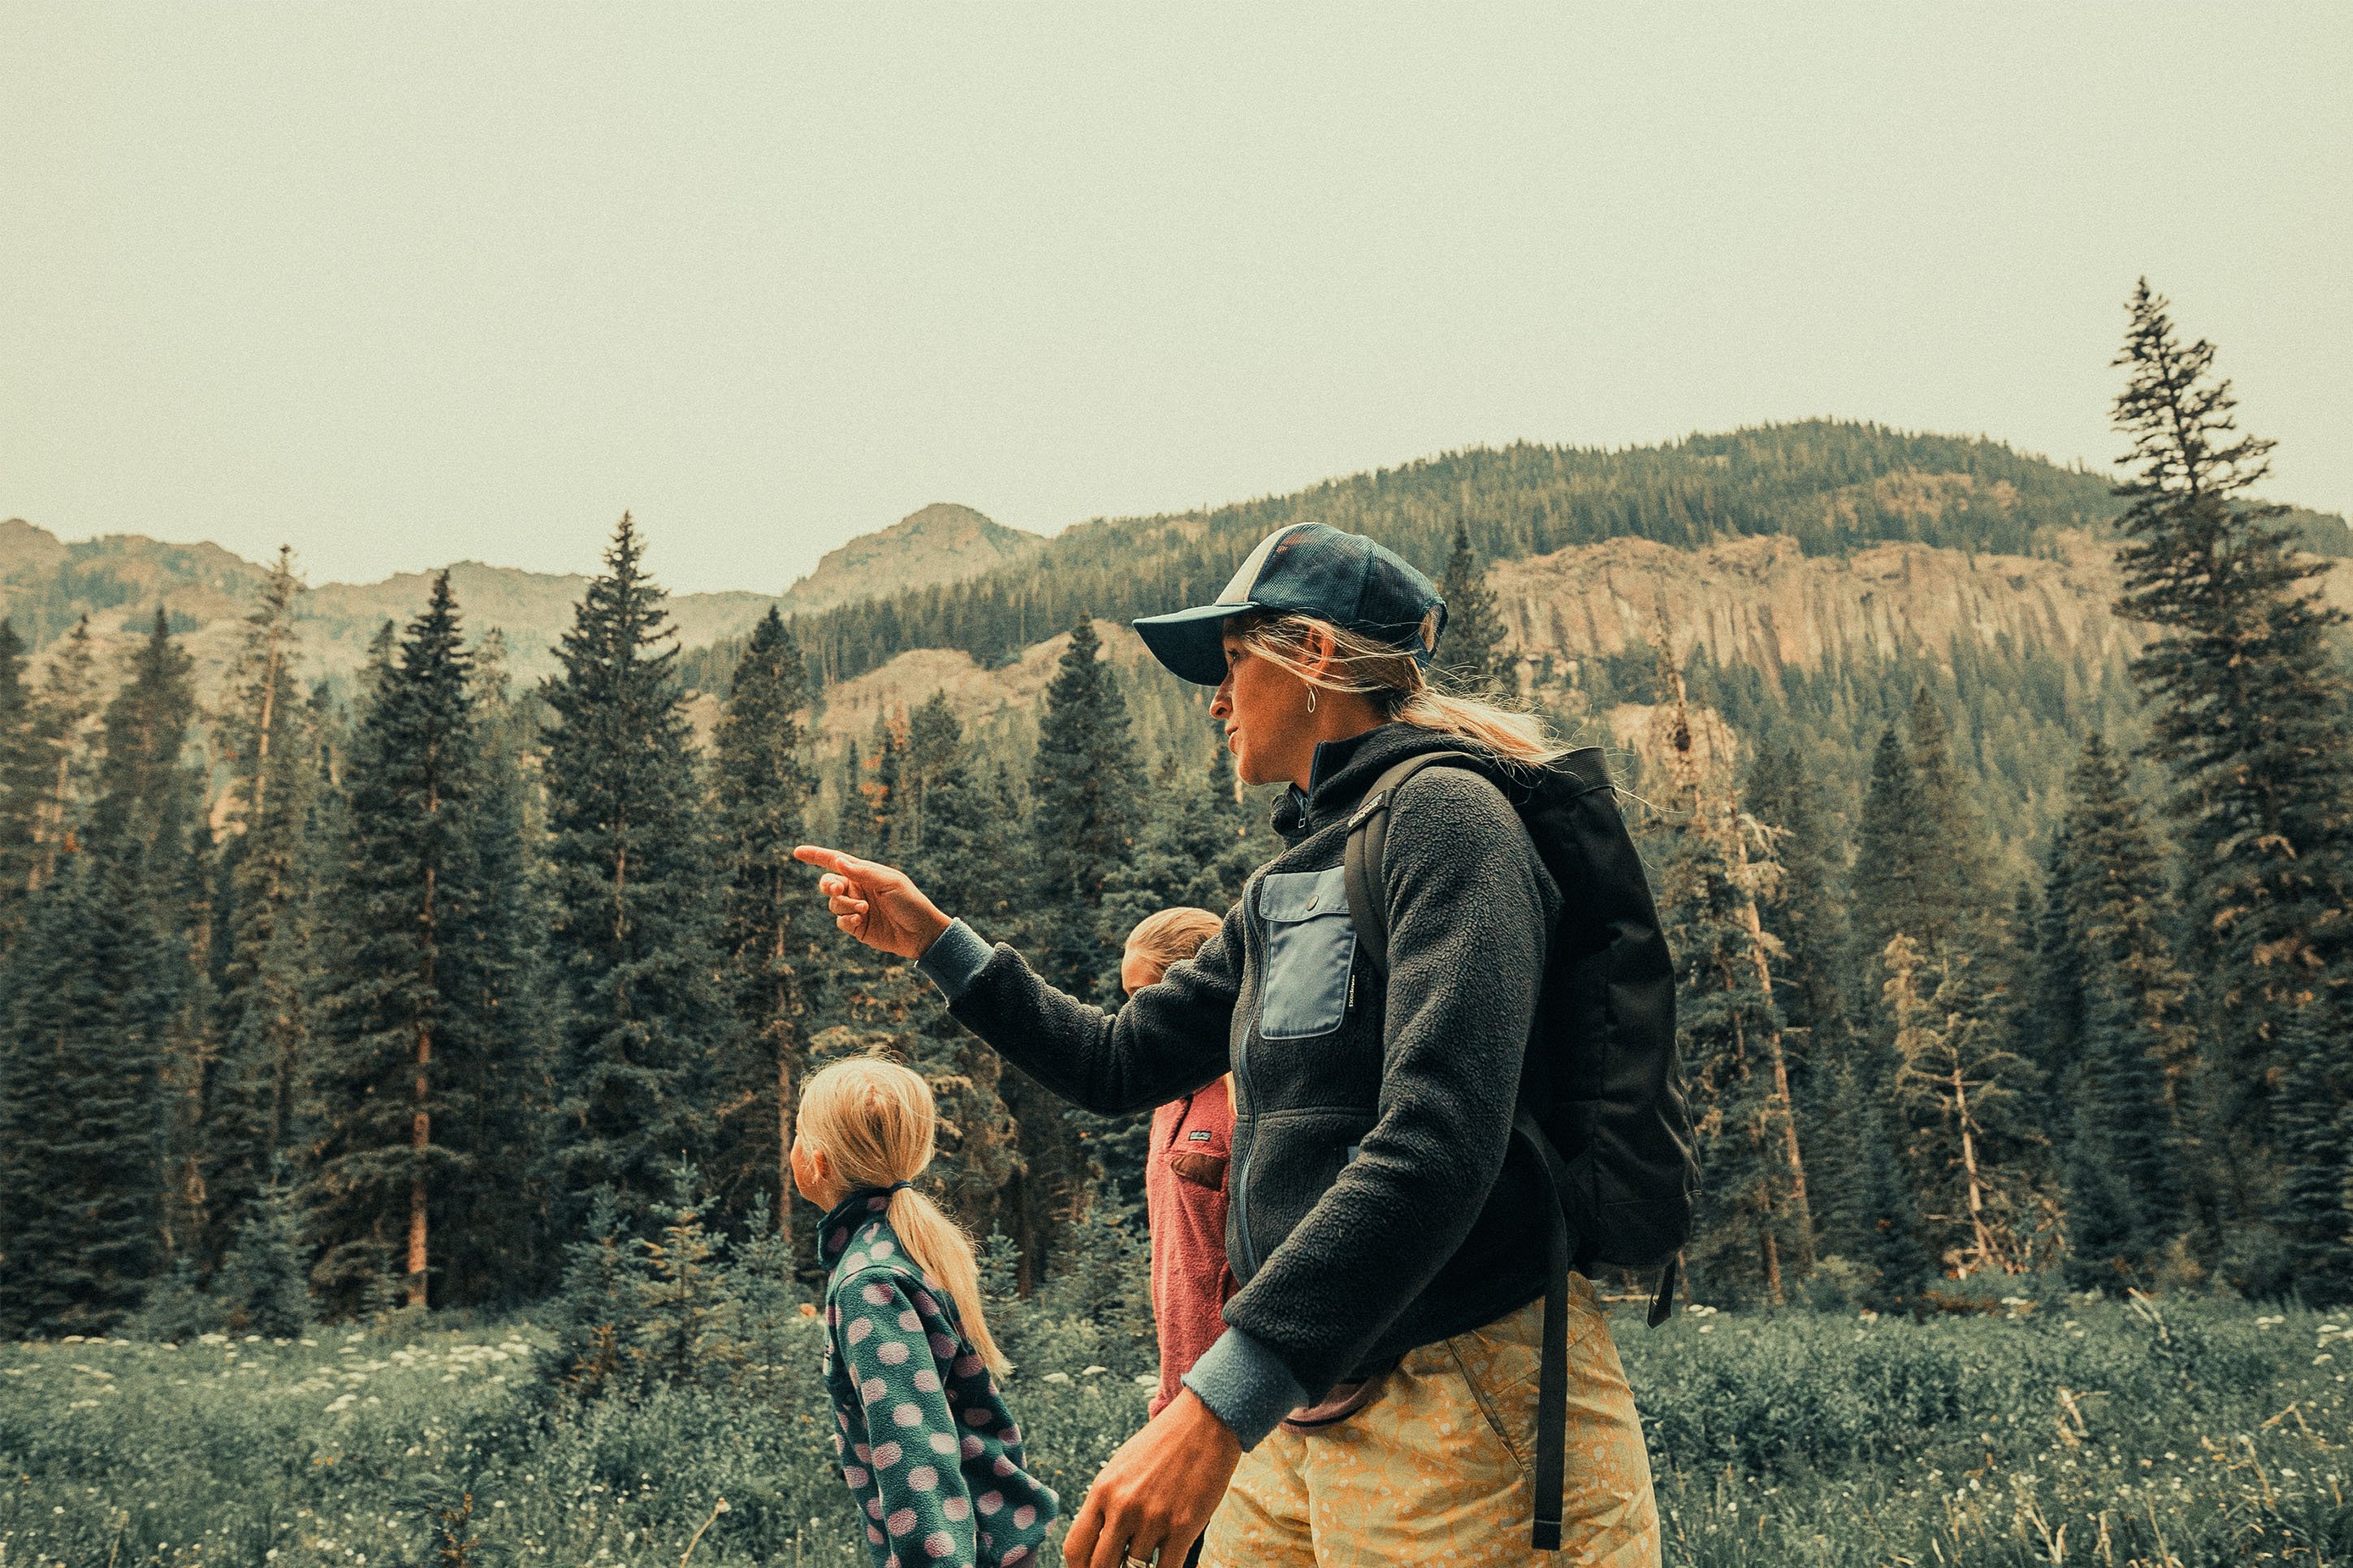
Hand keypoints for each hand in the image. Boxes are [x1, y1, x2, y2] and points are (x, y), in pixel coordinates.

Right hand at [792, 845, 951, 960]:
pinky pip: (840, 921)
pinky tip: (860, 920)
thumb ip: (863, 873)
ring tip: (864, 910)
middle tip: (837, 888)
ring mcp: (856, 908)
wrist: (922, 932)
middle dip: (827, 885)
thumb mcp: (890, 883)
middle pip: (828, 882)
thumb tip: (838, 861)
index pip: (836, 861)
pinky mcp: (857, 927)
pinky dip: (846, 919)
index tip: (796, 852)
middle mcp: (858, 889)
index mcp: (865, 873)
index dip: (816, 856)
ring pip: (833, 903)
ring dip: (844, 905)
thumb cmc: (911, 902)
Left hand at [1062, 1388, 1240, 1567]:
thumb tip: (1099, 1541)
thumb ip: (1107, 1503)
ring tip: (1148, 1560)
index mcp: (1103, 1489)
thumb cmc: (1164, 1444)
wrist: (1205, 1421)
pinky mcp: (1184, 1526)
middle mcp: (1123, 1506)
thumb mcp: (1122, 1467)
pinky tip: (1167, 1563)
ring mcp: (1153, 1518)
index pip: (1075, 1548)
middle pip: (1100, 1567)